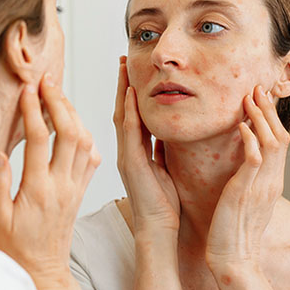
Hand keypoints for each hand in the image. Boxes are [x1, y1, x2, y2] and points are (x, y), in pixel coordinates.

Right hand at [0, 74, 100, 283]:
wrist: (44, 271)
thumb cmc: (16, 247)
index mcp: (38, 189)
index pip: (39, 139)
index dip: (33, 110)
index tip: (26, 89)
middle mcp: (62, 185)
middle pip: (70, 133)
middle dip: (60, 102)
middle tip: (47, 80)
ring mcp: (75, 188)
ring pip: (85, 142)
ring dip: (75, 115)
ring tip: (59, 96)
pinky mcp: (81, 192)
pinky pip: (92, 158)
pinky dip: (86, 136)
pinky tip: (76, 126)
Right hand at [114, 57, 179, 232]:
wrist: (158, 230)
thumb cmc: (162, 205)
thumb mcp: (164, 170)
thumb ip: (161, 152)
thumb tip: (166, 135)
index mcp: (135, 153)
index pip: (131, 116)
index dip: (130, 93)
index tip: (132, 71)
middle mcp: (127, 151)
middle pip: (123, 111)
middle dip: (124, 84)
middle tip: (124, 60)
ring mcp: (126, 157)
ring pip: (123, 116)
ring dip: (124, 91)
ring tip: (124, 67)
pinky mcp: (132, 164)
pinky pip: (131, 133)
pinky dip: (131, 112)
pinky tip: (132, 95)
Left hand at [206, 85, 289, 270]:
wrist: (232, 257)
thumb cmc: (232, 229)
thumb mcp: (244, 199)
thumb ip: (246, 179)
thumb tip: (241, 162)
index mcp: (270, 182)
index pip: (277, 142)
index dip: (270, 119)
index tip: (258, 100)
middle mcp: (271, 181)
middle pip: (279, 136)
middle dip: (268, 111)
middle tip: (256, 89)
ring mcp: (261, 186)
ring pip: (271, 143)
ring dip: (260, 118)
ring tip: (249, 98)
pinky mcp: (246, 191)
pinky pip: (254, 160)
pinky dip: (249, 140)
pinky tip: (240, 126)